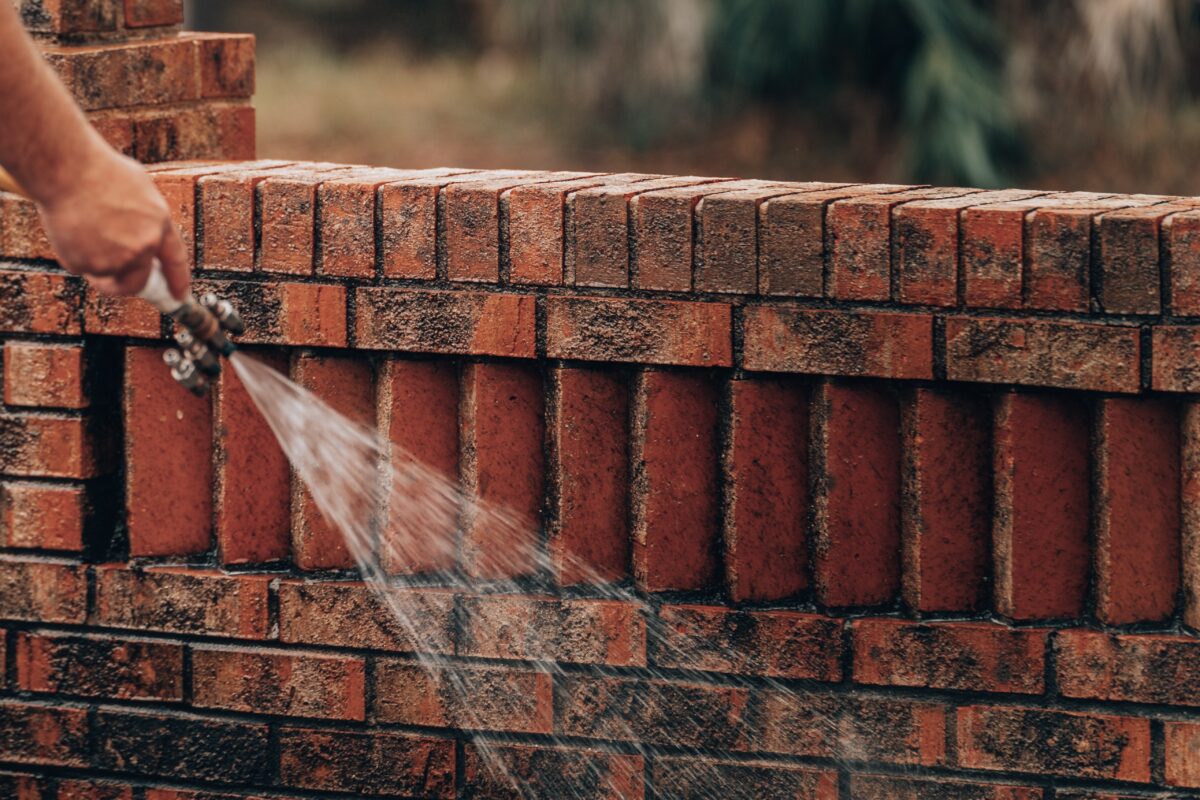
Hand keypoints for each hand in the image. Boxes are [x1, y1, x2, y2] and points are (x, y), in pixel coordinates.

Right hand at [37, 147, 188, 298]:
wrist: (66, 170)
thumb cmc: (98, 171)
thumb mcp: (140, 190)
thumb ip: (147, 220)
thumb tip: (146, 235)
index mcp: (159, 224)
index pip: (175, 261)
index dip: (177, 281)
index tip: (178, 296)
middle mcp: (143, 246)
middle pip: (138, 283)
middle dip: (127, 283)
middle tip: (114, 275)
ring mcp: (116, 258)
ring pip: (107, 276)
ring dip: (97, 265)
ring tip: (86, 233)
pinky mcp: (88, 264)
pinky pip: (84, 269)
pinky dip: (77, 256)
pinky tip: (73, 231)